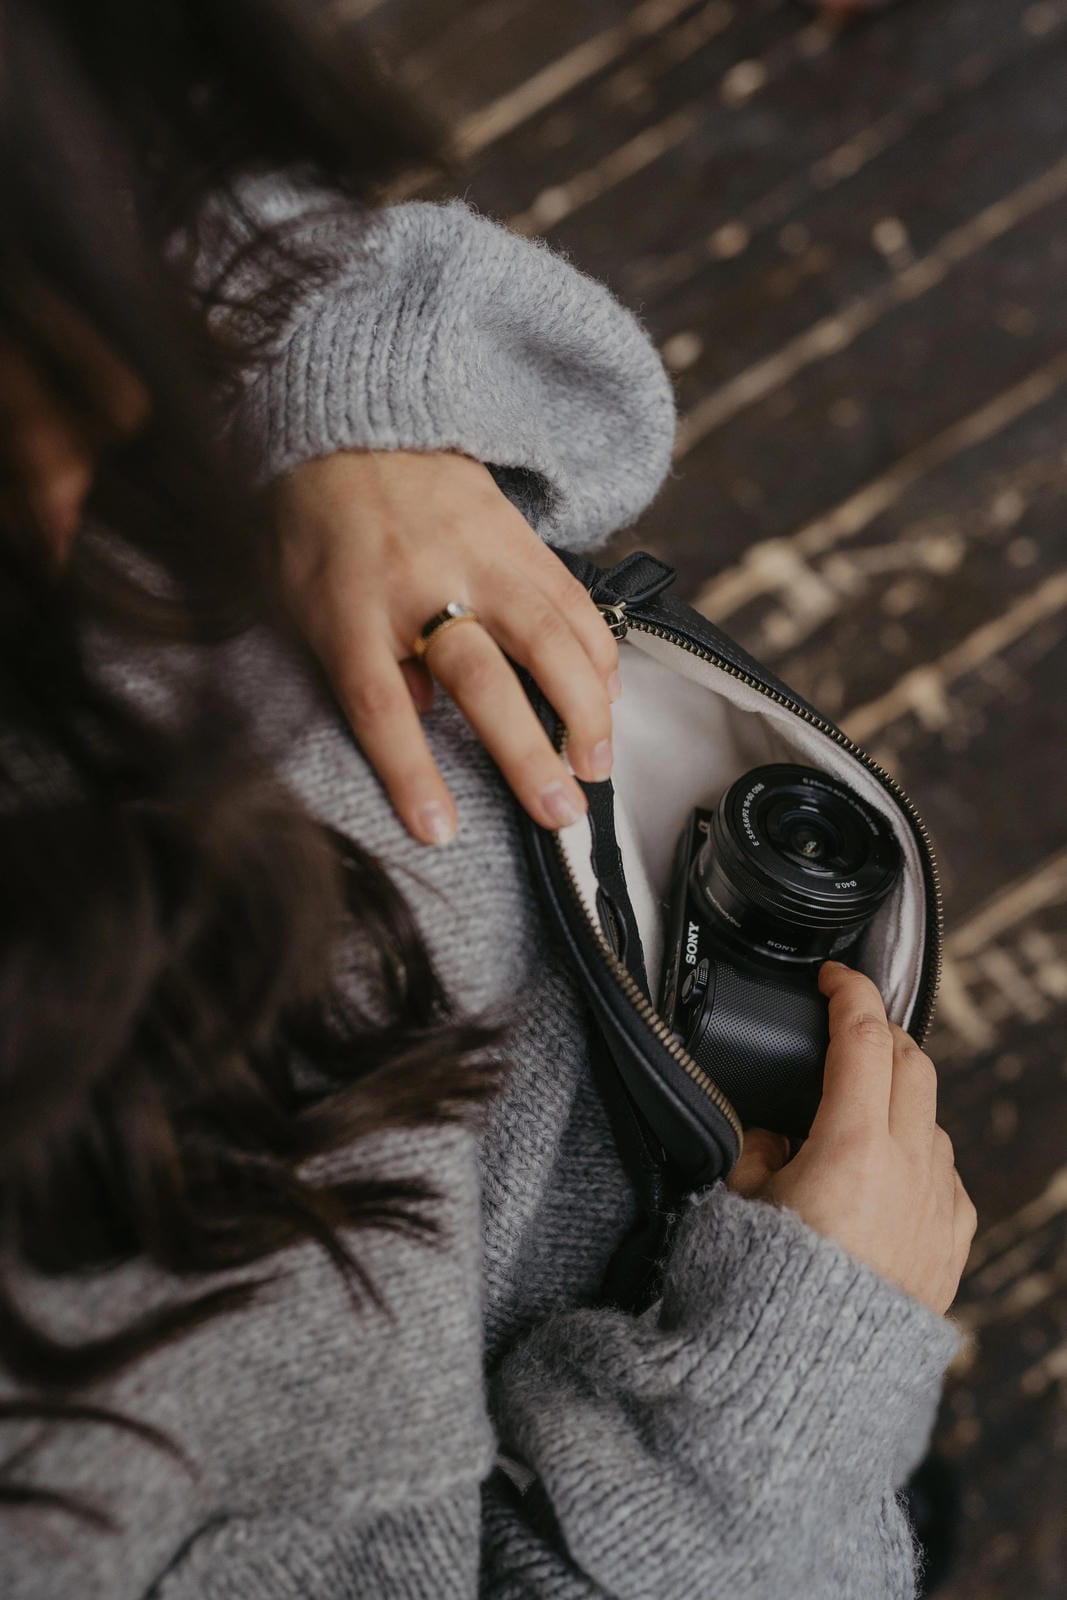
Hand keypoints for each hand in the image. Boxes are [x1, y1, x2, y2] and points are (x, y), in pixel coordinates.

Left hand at [273, 450, 619, 844]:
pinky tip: (609, 694)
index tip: (441, 829)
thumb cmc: (317, 526)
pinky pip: (571, 597)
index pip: (379, 703)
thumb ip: (350, 660)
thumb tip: (417, 716)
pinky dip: (597, 651)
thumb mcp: (299, 597)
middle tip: (561, 811)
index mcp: (347, 609)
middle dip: (525, 751)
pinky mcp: (517, 535)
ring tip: (597, 763)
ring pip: (545, 636)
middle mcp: (417, 583)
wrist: (354, 419)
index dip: (411, 771)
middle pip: (479, 677)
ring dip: (582, 707)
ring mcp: (475, 555)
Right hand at [725, 963, 977, 1317]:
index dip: (849, 993)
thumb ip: (754, 1150)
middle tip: (846, 1031)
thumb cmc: (766, 1295)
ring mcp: (938, 1206)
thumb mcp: (734, 1204)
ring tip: (855, 1115)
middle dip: (880, 1035)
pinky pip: (946, 1176)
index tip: (834, 978)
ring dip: (900, 1099)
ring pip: (931, 1119)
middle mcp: (907, 1167)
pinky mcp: (952, 1244)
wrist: (810, 1383)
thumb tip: (770, 1135)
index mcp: (852, 1144)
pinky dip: (918, 1157)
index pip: (863, 1037)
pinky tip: (885, 1176)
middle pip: (912, 1063)